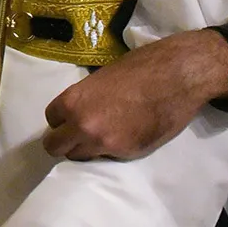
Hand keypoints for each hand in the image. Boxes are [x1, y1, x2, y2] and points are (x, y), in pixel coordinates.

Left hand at [40, 27, 227, 160]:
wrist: (176, 76)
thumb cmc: (139, 68)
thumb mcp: (100, 79)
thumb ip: (85, 100)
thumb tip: (80, 112)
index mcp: (73, 102)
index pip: (51, 120)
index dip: (61, 120)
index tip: (71, 119)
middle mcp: (83, 126)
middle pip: (56, 147)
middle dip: (65, 142)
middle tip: (79, 135)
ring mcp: (105, 144)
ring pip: (80, 157)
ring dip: (86, 149)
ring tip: (103, 137)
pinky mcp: (127, 154)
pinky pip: (107, 158)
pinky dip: (111, 150)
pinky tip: (124, 136)